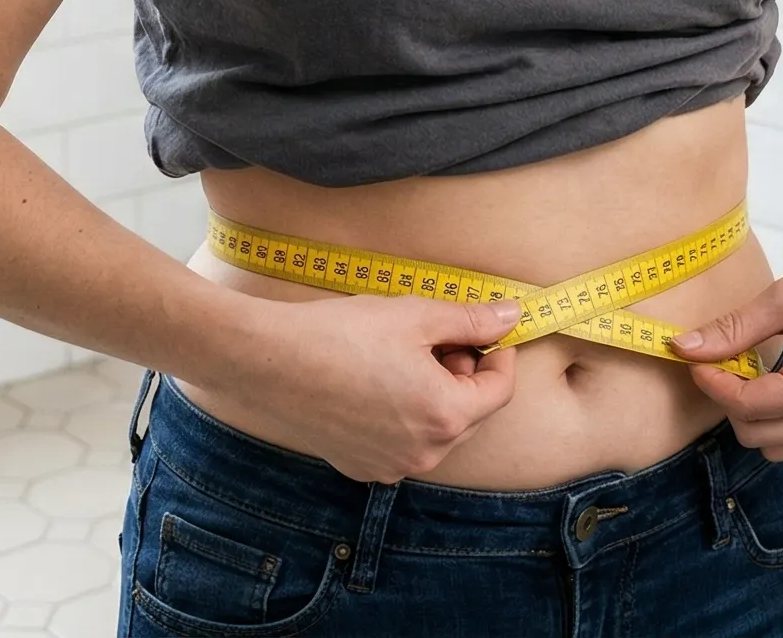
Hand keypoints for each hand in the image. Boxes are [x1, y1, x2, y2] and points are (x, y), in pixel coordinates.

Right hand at [198, 295, 522, 482]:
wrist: (269, 361)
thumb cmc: (341, 334)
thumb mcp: (416, 316)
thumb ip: (472, 320)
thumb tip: (513, 315)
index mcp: (445, 416)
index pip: (500, 391)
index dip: (498, 354)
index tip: (486, 330)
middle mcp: (423, 453)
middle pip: (470, 413)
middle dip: (464, 374)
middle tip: (437, 337)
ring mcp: (390, 465)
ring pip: (435, 429)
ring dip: (434, 394)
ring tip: (402, 356)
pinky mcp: (361, 467)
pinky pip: (402, 441)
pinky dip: (402, 414)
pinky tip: (374, 382)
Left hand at [669, 233, 782, 464]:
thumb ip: (733, 330)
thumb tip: (684, 349)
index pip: (748, 406)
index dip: (713, 383)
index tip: (697, 359)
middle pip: (758, 436)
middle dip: (733, 402)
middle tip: (728, 362)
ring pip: (780, 451)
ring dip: (758, 420)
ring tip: (758, 375)